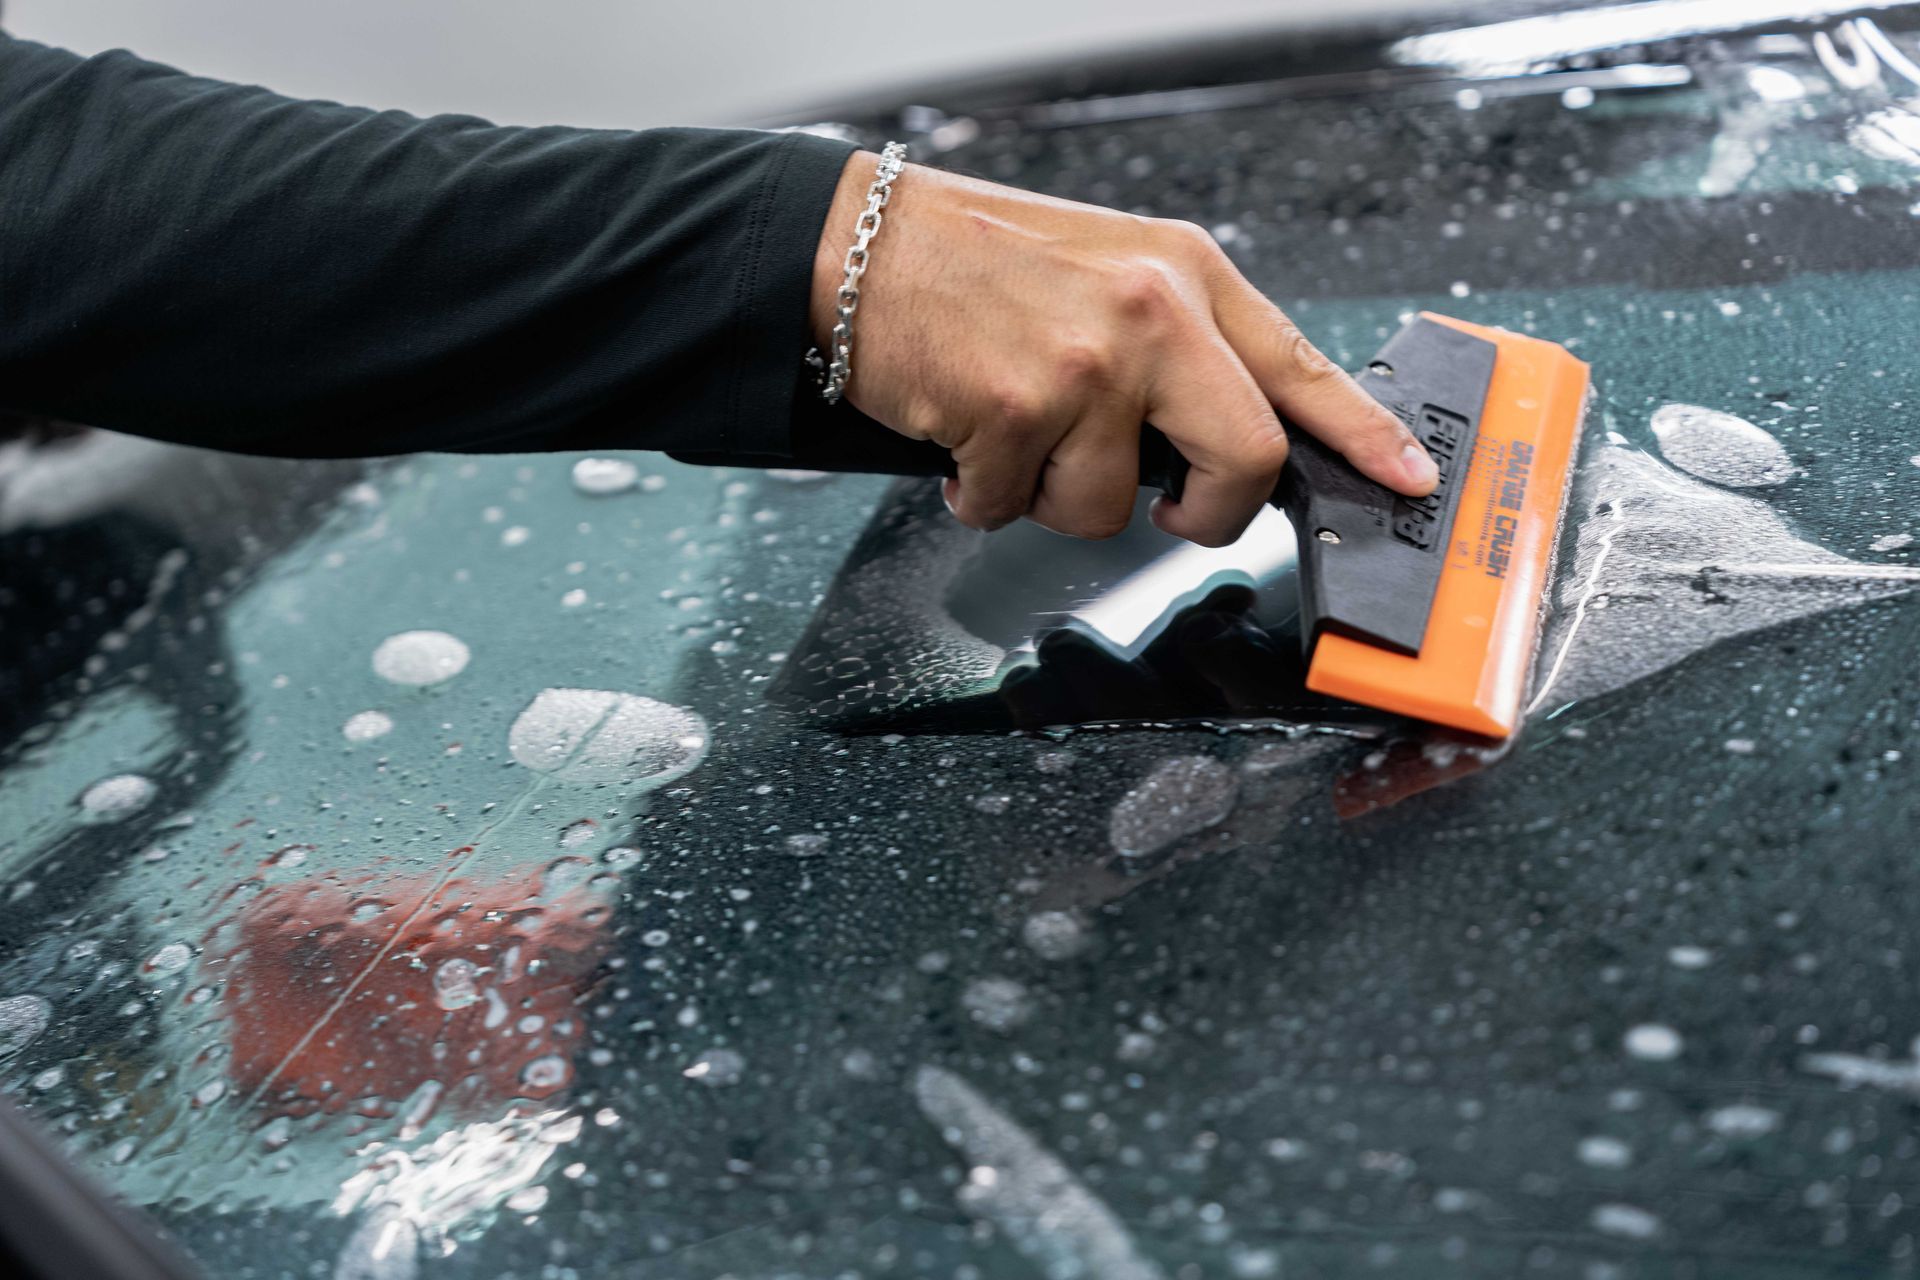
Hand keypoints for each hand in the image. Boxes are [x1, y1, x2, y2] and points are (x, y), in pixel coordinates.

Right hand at [810, 152, 1438, 546]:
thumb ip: (1182, 341)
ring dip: (1056, 496)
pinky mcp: (1018, 412)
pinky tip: (965, 437)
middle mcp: (1154, 314)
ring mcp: (1090, 365)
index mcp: (1188, 275)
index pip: (1302, 367)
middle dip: (1207, 512)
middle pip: (1245, 459)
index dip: (1363, 436)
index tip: (1408, 479)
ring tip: (1015, 433)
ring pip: (1112, 508)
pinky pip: (1019, 511)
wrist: (860, 247)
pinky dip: (983, 496)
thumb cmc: (979, 262)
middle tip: (1172, 508)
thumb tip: (1229, 436)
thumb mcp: (1111, 270)